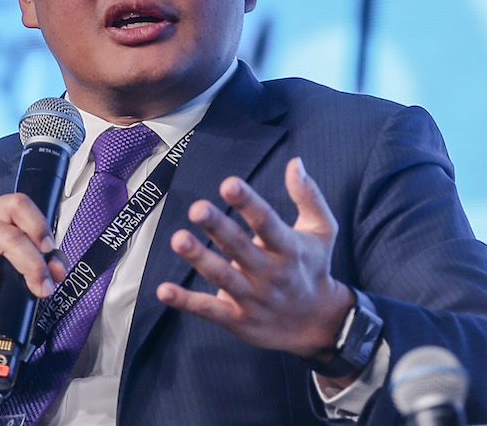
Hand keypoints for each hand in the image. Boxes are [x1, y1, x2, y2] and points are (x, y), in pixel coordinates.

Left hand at [156, 158, 352, 366]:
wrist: (317, 324)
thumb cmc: (313, 267)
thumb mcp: (322, 231)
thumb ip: (308, 196)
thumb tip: (295, 162)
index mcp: (289, 248)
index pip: (267, 222)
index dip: (248, 203)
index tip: (229, 184)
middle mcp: (270, 273)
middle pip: (240, 247)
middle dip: (218, 227)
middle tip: (197, 208)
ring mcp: (253, 298)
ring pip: (222, 276)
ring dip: (199, 258)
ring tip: (178, 239)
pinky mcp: (237, 319)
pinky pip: (208, 310)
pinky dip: (185, 302)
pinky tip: (163, 290)